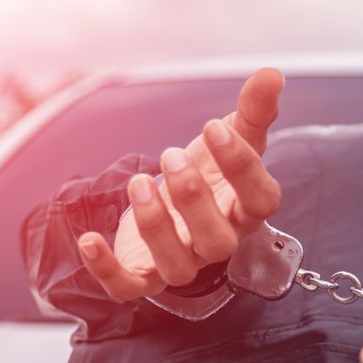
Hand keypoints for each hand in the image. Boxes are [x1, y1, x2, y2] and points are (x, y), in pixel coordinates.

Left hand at [76, 68, 285, 301]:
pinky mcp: (146, 276)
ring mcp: (185, 262)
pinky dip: (107, 270)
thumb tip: (273, 74)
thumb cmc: (213, 173)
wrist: (180, 207)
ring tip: (140, 181)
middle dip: (193, 197)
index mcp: (247, 209)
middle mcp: (221, 241)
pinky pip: (130, 288)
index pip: (261, 200)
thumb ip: (254, 110)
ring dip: (156, 226)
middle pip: (219, 241)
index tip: (214, 127)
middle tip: (172, 154)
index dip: (242, 167)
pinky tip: (89, 238)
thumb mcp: (232, 137)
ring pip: (178, 266)